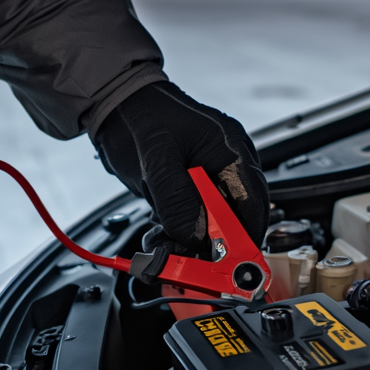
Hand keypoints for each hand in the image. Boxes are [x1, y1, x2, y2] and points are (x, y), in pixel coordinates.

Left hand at [92, 81, 268, 247]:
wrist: (115, 106)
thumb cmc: (141, 114)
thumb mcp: (157, 158)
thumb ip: (177, 200)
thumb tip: (195, 237)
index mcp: (231, 149)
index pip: (254, 203)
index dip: (246, 237)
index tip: (231, 263)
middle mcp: (226, 166)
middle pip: (235, 219)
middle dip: (212, 245)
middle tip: (189, 262)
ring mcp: (209, 180)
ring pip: (211, 226)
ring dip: (188, 244)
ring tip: (161, 248)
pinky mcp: (190, 192)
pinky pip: (192, 222)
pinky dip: (175, 236)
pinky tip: (157, 239)